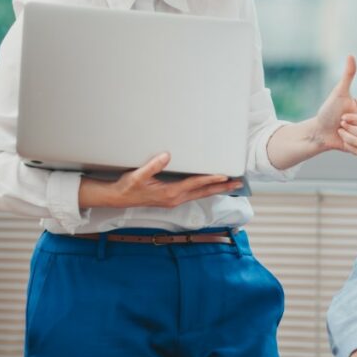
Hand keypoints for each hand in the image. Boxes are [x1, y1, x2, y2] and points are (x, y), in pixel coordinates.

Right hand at [78, 152, 242, 209]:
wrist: (118, 198)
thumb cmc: (128, 186)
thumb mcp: (137, 175)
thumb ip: (152, 166)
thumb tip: (166, 156)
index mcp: (170, 193)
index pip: (195, 185)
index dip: (210, 179)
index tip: (224, 175)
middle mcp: (175, 198)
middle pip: (203, 192)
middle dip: (221, 187)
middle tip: (238, 183)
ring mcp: (174, 200)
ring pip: (201, 195)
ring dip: (216, 189)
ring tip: (231, 185)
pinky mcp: (172, 199)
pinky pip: (194, 195)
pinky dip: (205, 190)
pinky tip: (211, 187)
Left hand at [312, 55, 356, 155]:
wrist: (319, 130)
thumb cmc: (328, 111)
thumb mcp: (338, 93)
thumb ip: (348, 76)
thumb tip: (351, 55)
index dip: (354, 119)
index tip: (343, 116)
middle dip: (349, 129)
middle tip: (341, 123)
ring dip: (347, 138)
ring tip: (341, 131)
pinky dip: (348, 147)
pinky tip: (343, 140)